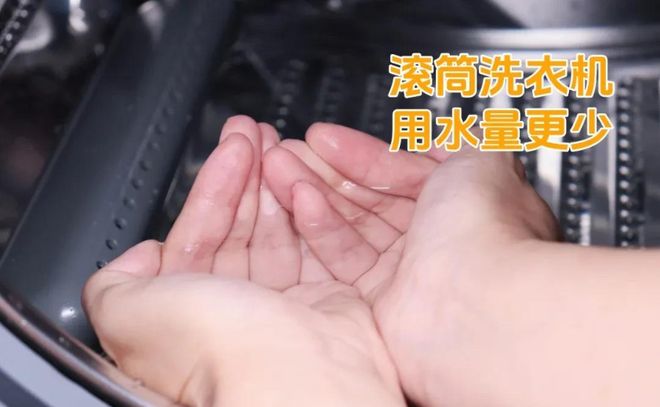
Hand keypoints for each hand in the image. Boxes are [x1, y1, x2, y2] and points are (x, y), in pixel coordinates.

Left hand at [83, 117, 403, 405]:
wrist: (297, 376)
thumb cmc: (217, 348)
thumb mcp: (130, 310)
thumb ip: (114, 282)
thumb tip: (136, 259)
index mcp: (186, 313)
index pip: (197, 234)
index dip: (211, 188)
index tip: (228, 150)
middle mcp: (233, 311)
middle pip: (237, 226)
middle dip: (243, 175)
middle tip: (252, 135)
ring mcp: (281, 304)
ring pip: (275, 231)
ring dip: (274, 184)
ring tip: (278, 145)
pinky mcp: (323, 301)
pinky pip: (314, 246)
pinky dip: (309, 213)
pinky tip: (305, 185)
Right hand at [269, 124, 557, 404]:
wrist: (473, 296)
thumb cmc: (483, 229)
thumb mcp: (480, 161)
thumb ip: (467, 141)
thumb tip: (462, 129)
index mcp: (459, 204)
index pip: (399, 171)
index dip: (361, 153)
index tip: (326, 139)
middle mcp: (433, 240)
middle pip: (369, 197)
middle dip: (328, 170)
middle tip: (292, 151)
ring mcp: (406, 272)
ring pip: (349, 224)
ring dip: (313, 190)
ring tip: (280, 166)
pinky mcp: (378, 301)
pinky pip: (341, 256)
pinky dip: (318, 225)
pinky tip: (299, 198)